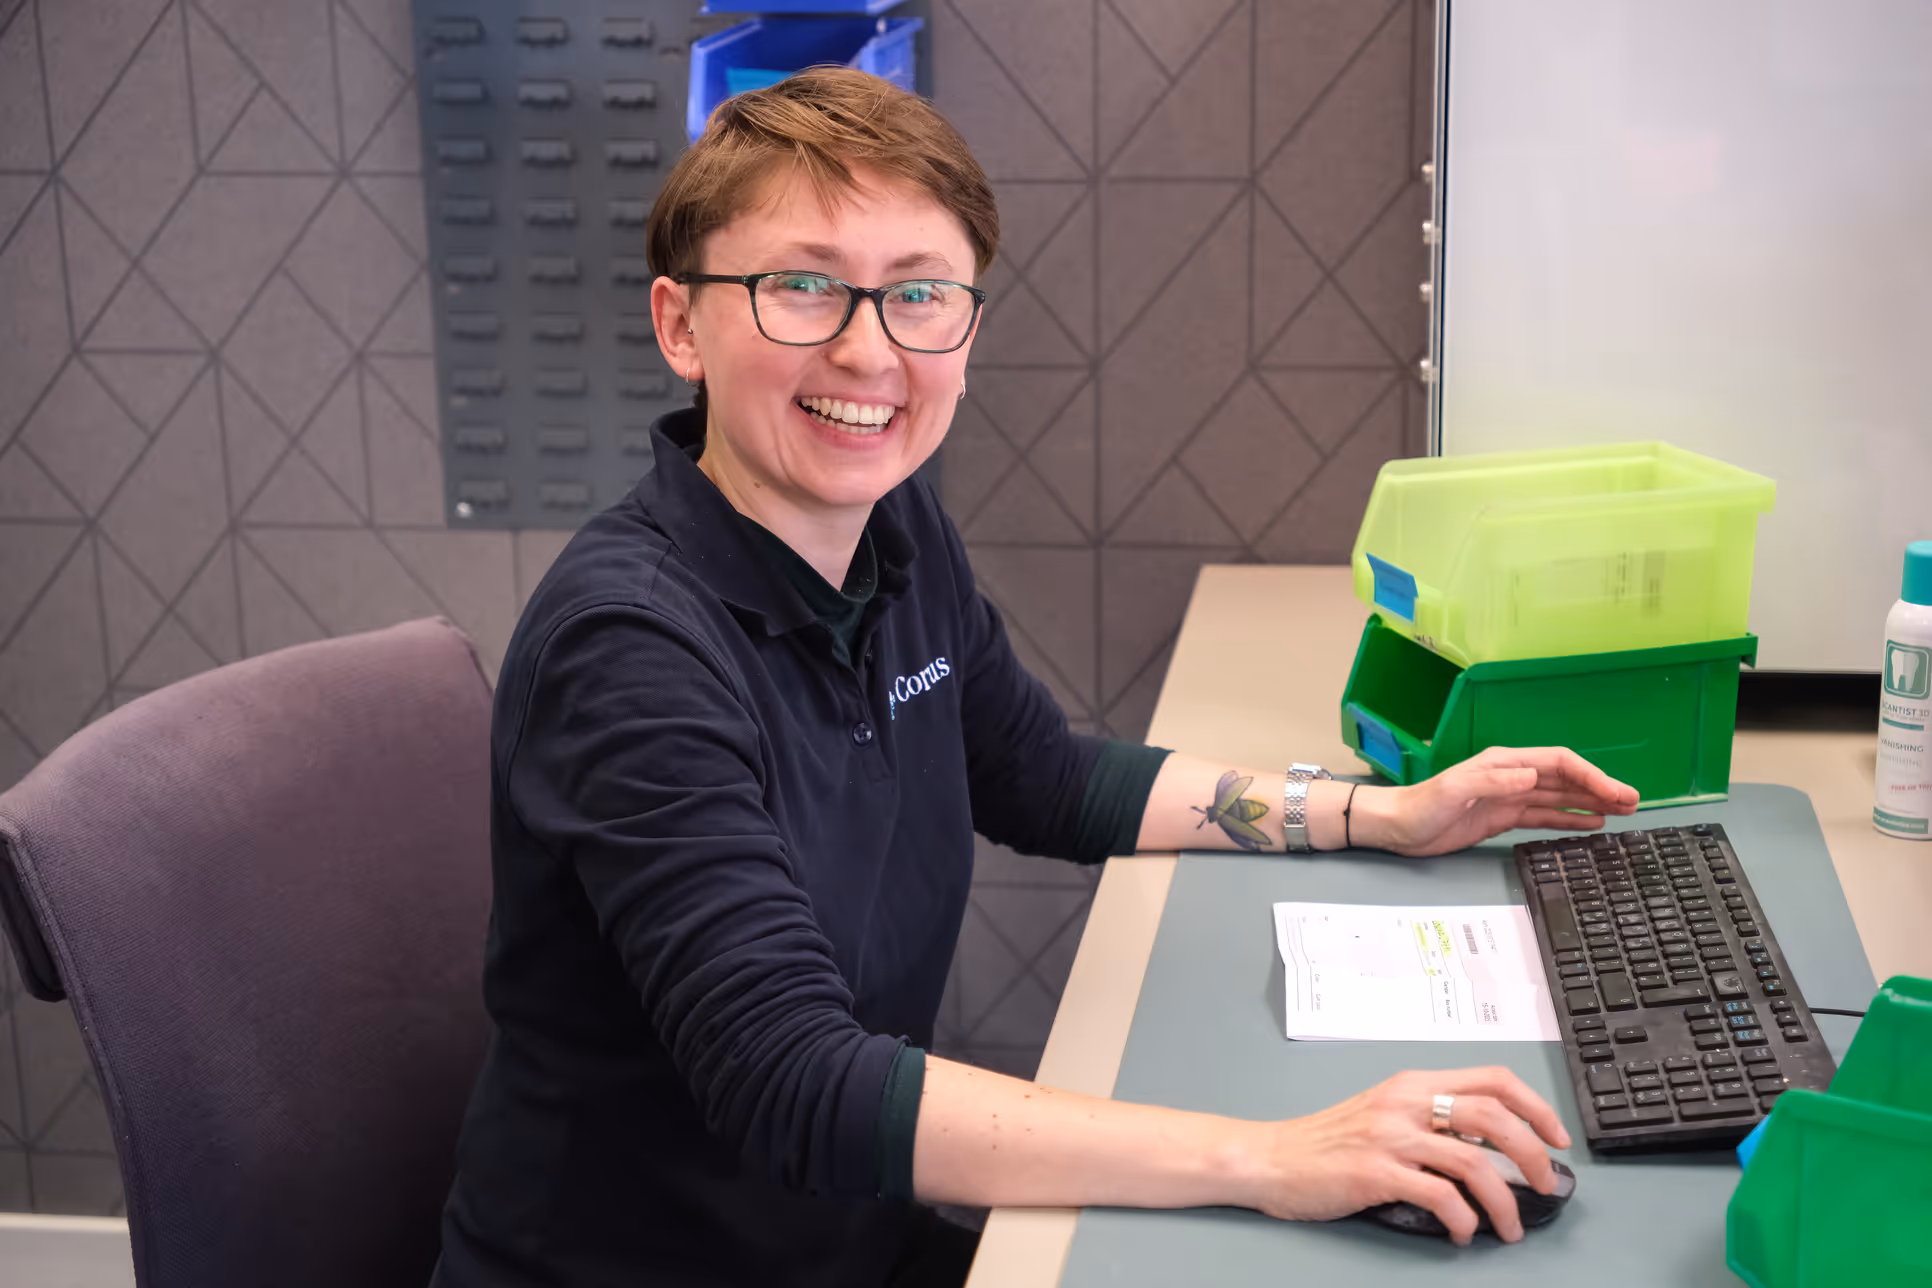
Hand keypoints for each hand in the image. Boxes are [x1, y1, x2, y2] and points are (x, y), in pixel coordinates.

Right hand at [1248, 1067, 1571, 1244]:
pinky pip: (1440, 1197)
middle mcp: (1405, 1103)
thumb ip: (1432, 1119)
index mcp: (1413, 1084)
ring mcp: (1390, 1137)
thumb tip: (1493, 1147)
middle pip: (1494, 1116)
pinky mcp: (1375, 1173)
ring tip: (1509, 1227)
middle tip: (1546, 1184)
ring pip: (1474, 1163)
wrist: (1271, 1158)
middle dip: (1534, 1154)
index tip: (1557, 1136)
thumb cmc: (1326, 1141)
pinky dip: (1464, 1220)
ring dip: (1505, 1202)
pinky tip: (1463, 1232)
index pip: (1492, 1078)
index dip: (1535, 1106)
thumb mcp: (1384, 1113)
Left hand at [1357, 746, 1637, 856]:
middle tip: (1632, 802)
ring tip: (1622, 811)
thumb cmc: (1420, 806)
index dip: (1589, 775)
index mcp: (1504, 763)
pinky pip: (1545, 815)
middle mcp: (1511, 776)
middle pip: (1565, 778)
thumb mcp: (1454, 790)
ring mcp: (1509, 797)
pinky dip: (1569, 818)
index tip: (1615, 791)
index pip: (1558, 763)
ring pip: (1560, 796)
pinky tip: (1591, 823)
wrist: (1396, 828)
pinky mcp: (1503, 817)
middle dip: (1600, 787)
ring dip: (1591, 802)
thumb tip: (1532, 773)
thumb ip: (1492, 780)